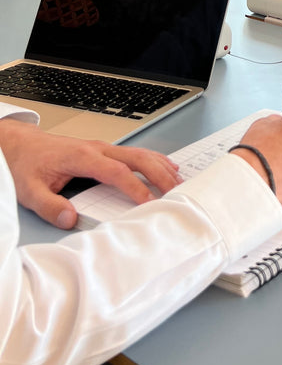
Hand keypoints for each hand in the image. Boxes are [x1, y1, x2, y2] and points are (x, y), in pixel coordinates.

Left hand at [0, 120, 180, 228]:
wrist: (19, 144)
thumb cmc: (26, 164)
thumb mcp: (29, 190)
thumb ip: (49, 207)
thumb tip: (70, 220)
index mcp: (83, 158)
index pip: (118, 173)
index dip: (136, 188)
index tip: (151, 202)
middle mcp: (97, 149)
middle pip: (137, 158)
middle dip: (159, 174)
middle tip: (177, 191)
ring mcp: (102, 148)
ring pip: (139, 153)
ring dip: (160, 165)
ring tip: (178, 180)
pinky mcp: (102, 150)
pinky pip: (134, 152)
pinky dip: (153, 159)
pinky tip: (165, 166)